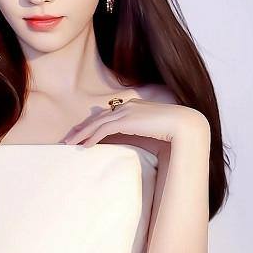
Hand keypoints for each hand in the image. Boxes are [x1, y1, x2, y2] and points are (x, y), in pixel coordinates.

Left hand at [62, 97, 208, 146]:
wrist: (184, 125)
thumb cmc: (173, 130)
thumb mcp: (152, 131)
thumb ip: (140, 134)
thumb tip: (133, 144)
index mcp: (133, 106)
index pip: (107, 115)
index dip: (93, 124)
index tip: (82, 133)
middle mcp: (127, 106)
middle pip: (98, 118)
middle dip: (82, 128)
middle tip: (68, 139)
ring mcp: (126, 112)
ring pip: (98, 123)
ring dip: (82, 134)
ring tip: (70, 144)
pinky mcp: (127, 121)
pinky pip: (105, 130)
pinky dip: (93, 137)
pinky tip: (85, 146)